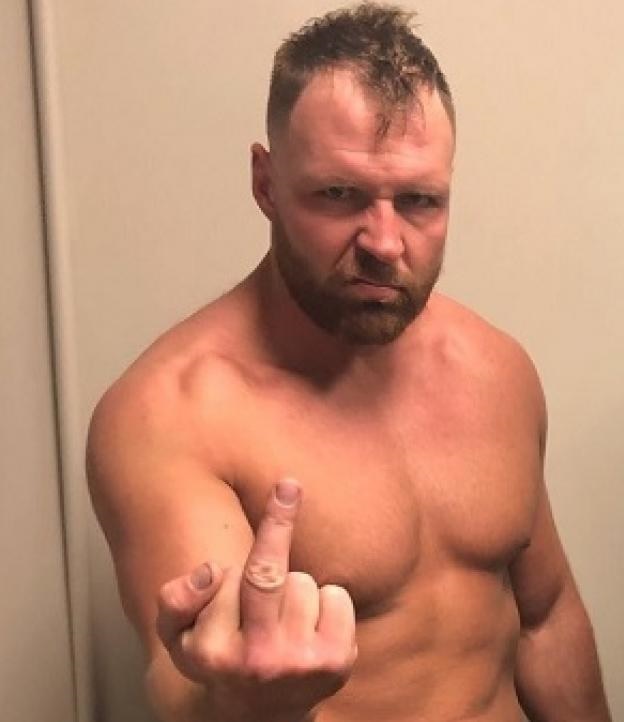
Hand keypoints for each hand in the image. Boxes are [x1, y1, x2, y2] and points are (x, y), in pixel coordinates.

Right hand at [156, 479, 357, 721]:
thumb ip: (175, 601)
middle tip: (287, 486)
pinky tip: (310, 628)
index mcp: (213, 652)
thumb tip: (210, 571)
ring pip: (303, 582)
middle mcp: (257, 661)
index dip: (259, 536)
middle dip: (277, 523)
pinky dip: (327, 602)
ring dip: (293, 590)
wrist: (260, 714)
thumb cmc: (218, 658)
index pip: (233, 578)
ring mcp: (300, 664)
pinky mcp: (337, 664)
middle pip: (269, 574)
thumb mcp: (177, 637)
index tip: (283, 485)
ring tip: (281, 619)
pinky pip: (337, 596)